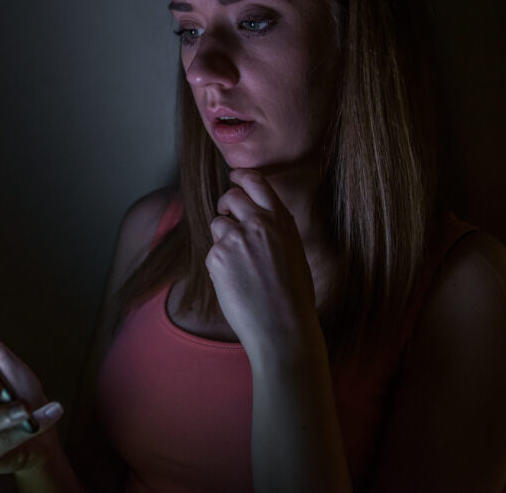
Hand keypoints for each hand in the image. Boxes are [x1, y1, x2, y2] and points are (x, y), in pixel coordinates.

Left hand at [207, 169, 318, 356]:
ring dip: (222, 238)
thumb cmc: (293, 298)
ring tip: (238, 264)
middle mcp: (259, 223)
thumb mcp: (294, 253)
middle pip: (230, 196)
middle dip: (226, 204)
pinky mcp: (217, 256)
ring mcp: (236, 238)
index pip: (257, 182)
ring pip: (217, 224)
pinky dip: (218, 264)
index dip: (241, 177)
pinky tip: (234, 282)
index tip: (234, 178)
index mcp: (281, 221)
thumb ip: (276, 231)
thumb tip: (258, 219)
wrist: (282, 327)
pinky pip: (212, 251)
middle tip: (227, 216)